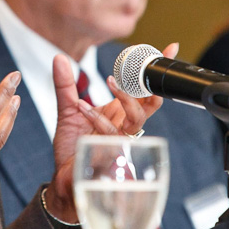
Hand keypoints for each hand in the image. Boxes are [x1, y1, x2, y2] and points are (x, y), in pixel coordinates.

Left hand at [42, 43, 178, 225]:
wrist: (65, 180)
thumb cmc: (72, 149)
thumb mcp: (66, 111)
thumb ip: (65, 85)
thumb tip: (59, 57)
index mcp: (120, 113)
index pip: (142, 88)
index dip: (154, 70)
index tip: (169, 47)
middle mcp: (125, 126)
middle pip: (150, 102)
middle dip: (153, 80)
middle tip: (148, 61)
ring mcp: (121, 142)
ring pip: (136, 119)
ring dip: (125, 98)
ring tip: (109, 81)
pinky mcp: (113, 156)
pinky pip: (111, 136)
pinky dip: (97, 119)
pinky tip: (83, 107)